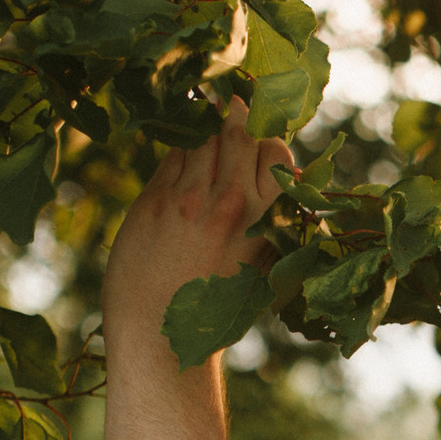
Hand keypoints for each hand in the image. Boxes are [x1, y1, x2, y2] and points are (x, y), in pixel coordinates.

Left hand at [102, 98, 290, 343]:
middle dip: (238, 120)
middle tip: (236, 109)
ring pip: (201, 139)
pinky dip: (182, 154)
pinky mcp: (153, 200)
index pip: (274, 154)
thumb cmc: (219, 308)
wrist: (161, 330)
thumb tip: (288, 187)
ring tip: (211, 129)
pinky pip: (172, 158)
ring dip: (208, 133)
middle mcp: (226, 204)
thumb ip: (274, 225)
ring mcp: (186, 199)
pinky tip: (185, 161)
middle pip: (237, 135)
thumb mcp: (262, 269)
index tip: (266, 146)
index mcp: (262, 222)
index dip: (271, 144)